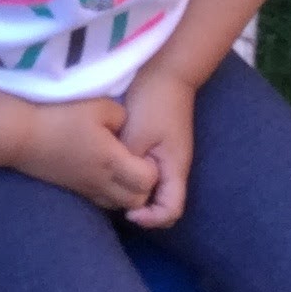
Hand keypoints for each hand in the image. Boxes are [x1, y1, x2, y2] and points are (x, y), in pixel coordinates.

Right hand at [16, 98, 161, 210]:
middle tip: (139, 161)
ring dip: (129, 192)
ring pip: (121, 205)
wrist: (22, 136)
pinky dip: (112, 194)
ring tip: (125, 169)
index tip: (145, 149)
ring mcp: (87, 190)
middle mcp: (103, 182)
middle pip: (138, 200)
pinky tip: (106, 173)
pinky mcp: (75, 190)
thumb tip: (128, 127)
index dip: (153, 167)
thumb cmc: (60, 117)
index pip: (148, 180)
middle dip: (145, 185)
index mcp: (112, 161)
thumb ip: (122, 117)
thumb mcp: (97, 106)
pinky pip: (103, 202)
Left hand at [117, 71, 196, 229]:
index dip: (151, 219)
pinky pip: (151, 172)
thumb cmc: (153, 103)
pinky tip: (119, 168)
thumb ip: (129, 163)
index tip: (128, 212)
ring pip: (157, 188)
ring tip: (115, 186)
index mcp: (175, 168)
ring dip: (139, 192)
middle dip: (144, 209)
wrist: (166, 72)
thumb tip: (119, 184)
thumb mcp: (136, 135)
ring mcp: (169, 156)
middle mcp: (176, 167)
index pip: (171, 210)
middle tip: (117, 201)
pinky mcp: (160, 146)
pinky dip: (137, 176)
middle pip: (164, 203)